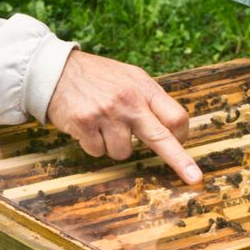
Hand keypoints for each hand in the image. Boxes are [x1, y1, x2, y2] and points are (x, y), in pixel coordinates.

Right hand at [44, 50, 201, 184]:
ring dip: (113, 146)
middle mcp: (128, 101)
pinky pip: (97, 152)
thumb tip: (172, 127)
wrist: (55, 70)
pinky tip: (87, 127)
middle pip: (161, 138)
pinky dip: (92, 144)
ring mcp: (107, 114)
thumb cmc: (97, 77)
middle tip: (194, 178)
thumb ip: (149, 100)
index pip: (176, 116)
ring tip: (102, 126)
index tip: (181, 144)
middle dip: (180, 161)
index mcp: (144, 88)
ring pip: (123, 153)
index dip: (181, 136)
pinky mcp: (85, 125)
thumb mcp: (129, 78)